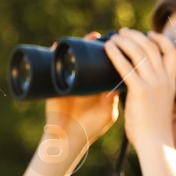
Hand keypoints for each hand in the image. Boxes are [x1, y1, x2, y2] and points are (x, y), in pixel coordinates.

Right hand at [40, 33, 117, 167]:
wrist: (68, 139)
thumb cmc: (90, 128)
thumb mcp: (107, 112)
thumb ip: (114, 98)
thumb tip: (123, 81)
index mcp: (98, 85)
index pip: (103, 64)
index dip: (109, 53)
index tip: (116, 44)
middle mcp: (83, 79)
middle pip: (87, 56)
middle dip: (92, 44)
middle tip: (97, 36)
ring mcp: (68, 80)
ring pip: (71, 57)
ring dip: (75, 45)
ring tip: (84, 37)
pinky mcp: (54, 84)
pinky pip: (52, 65)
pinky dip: (54, 54)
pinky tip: (57, 46)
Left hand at [102, 27, 175, 151]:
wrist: (156, 143)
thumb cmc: (155, 130)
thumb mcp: (160, 106)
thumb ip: (153, 93)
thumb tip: (138, 86)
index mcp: (171, 83)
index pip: (173, 53)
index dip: (162, 40)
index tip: (151, 34)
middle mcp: (164, 80)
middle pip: (152, 47)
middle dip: (137, 36)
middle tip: (124, 32)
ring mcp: (153, 84)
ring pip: (139, 52)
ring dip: (125, 40)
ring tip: (115, 36)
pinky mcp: (140, 91)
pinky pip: (126, 67)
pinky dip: (116, 54)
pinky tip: (108, 48)